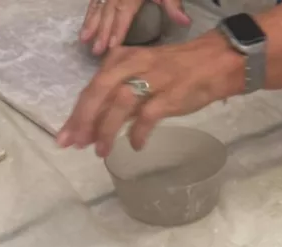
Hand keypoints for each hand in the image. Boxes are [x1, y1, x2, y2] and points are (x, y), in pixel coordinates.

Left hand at [58, 33, 238, 155]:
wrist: (214, 63)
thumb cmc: (176, 73)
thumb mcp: (142, 75)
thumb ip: (121, 98)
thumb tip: (97, 125)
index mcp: (122, 59)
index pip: (92, 86)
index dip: (78, 113)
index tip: (67, 136)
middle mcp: (133, 65)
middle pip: (99, 91)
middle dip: (83, 119)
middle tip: (74, 144)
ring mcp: (152, 79)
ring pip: (119, 103)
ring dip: (107, 129)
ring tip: (101, 152)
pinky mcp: (170, 95)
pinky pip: (148, 115)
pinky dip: (138, 132)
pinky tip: (134, 146)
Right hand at [80, 0, 189, 56]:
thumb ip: (173, 4)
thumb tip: (185, 22)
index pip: (124, 12)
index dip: (118, 29)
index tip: (112, 46)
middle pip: (108, 10)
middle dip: (101, 30)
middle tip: (95, 51)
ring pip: (98, 3)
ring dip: (91, 21)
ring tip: (83, 39)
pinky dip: (92, 9)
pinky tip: (88, 22)